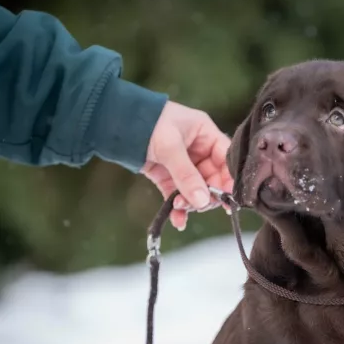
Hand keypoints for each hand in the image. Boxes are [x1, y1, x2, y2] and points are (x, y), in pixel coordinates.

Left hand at [142, 101, 232, 229]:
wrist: (114, 123)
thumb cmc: (147, 123)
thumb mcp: (170, 147)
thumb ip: (186, 175)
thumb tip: (202, 201)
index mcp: (205, 134)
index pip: (226, 159)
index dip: (228, 179)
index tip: (227, 198)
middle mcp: (198, 150)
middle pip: (213, 179)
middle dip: (206, 195)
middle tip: (198, 205)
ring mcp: (183, 164)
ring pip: (195, 190)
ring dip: (190, 202)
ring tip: (179, 207)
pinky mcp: (167, 176)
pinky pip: (178, 194)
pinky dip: (178, 208)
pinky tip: (177, 221)